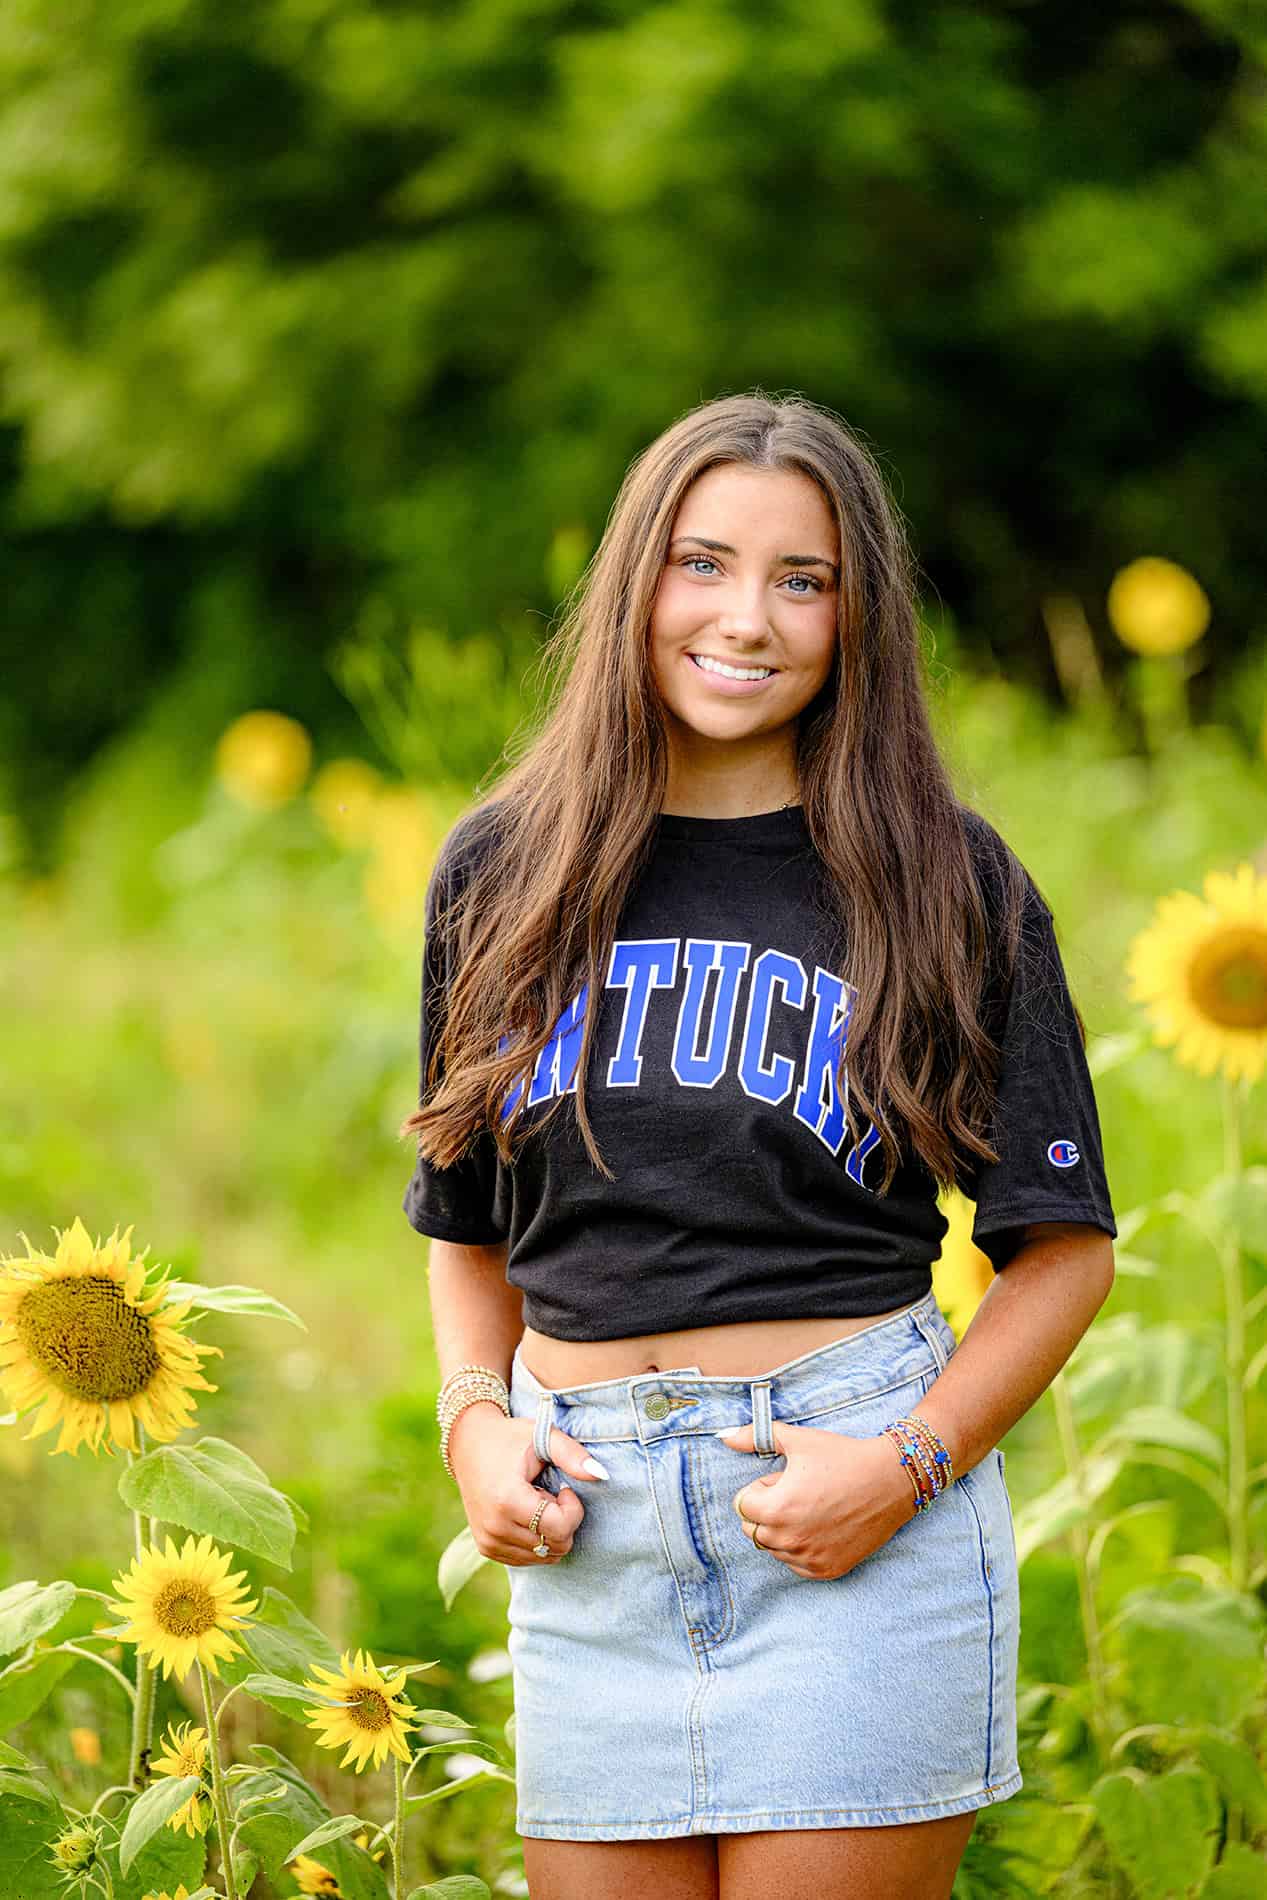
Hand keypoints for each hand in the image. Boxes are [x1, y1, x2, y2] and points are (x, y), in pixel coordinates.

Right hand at [448, 1402, 606, 1567]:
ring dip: (549, 1531)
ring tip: (534, 1502)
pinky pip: (529, 1559)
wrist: (469, 1444)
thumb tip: (602, 1475)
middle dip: (562, 1521)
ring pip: (545, 1557)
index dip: (572, 1509)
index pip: (560, 1530)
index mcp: (507, 1500)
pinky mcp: (487, 1549)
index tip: (564, 1488)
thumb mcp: (542, 1437)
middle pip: (555, 1547)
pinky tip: (524, 1514)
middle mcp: (495, 1528)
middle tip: (548, 1493)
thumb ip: (573, 1455)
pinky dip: (536, 1540)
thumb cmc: (510, 1438)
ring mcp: (489, 1542)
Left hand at [715, 1420, 916, 1580]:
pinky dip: (802, 1547)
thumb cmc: (843, 1456)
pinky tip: (823, 1526)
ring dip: (784, 1530)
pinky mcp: (827, 1570)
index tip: (787, 1479)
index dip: (762, 1488)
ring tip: (814, 1508)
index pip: (742, 1505)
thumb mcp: (797, 1440)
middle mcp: (789, 1540)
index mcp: (776, 1509)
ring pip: (773, 1548)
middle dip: (768, 1510)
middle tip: (800, 1493)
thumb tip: (722, 1436)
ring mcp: (809, 1558)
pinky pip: (796, 1564)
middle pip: (753, 1529)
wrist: (892, 1480)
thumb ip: (755, 1436)